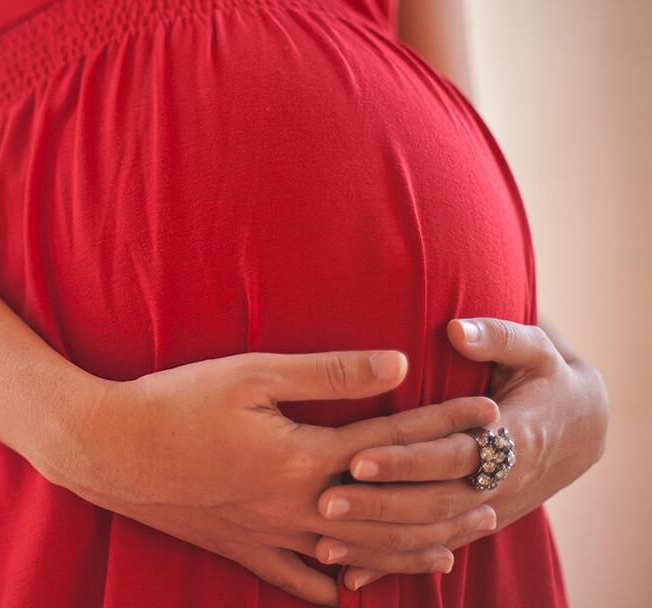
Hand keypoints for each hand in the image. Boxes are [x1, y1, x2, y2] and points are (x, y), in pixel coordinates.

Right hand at [56, 349, 499, 605]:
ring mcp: (270, 534)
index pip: (394, 441)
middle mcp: (298, 506)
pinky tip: (351, 589)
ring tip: (453, 548)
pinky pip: (297, 579)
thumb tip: (397, 365)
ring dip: (410, 549)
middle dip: (448, 501)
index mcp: (305, 457)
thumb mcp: (250, 374)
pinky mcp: (240, 547)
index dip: (444, 426)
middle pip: (392, 511)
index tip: (487, 415)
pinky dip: (331, 585)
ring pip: (357, 554)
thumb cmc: (174, 401)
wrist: (108, 449)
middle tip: (495, 492)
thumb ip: (327, 373)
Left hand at [315, 318, 608, 590]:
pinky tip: (352, 577)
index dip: (406, 459)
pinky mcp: (475, 524)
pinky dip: (394, 565)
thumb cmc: (547, 378)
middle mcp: (499, 483)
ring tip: (325, 543)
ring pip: (431, 537)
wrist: (581, 428)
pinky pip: (432, 550)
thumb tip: (457, 329)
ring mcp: (488, 510)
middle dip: (379, 506)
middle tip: (326, 502)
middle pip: (434, 503)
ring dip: (379, 544)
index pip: (451, 454)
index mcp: (511, 438)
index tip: (357, 457)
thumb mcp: (535, 350)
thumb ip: (497, 337)